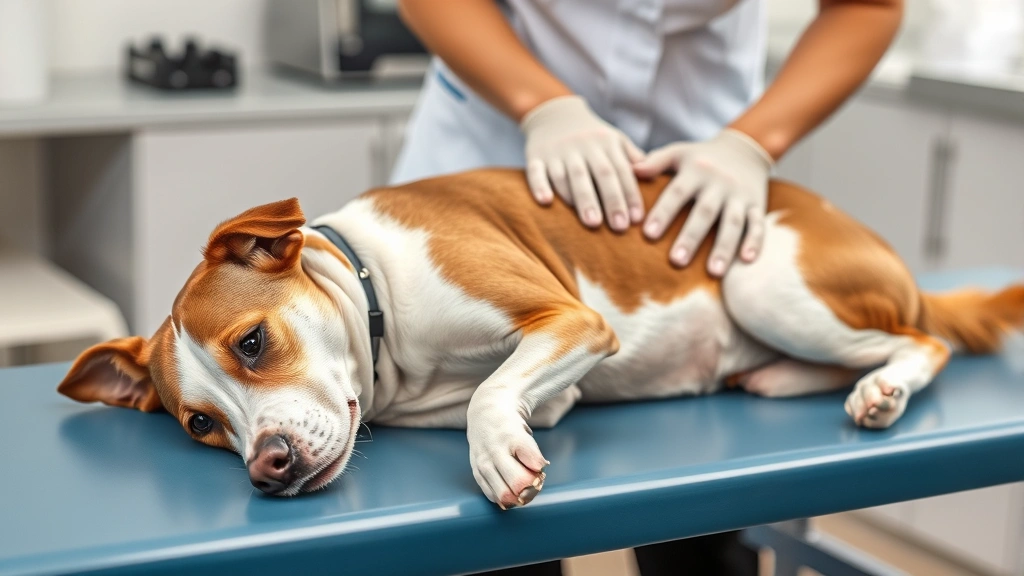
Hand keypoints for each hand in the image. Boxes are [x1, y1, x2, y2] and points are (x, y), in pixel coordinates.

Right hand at [521, 96, 644, 231]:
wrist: (554, 111)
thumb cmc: (591, 135)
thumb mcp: (614, 139)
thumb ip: (633, 158)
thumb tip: (656, 179)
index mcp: (605, 143)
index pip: (621, 171)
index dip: (630, 195)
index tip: (637, 220)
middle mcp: (582, 146)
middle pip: (598, 174)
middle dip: (610, 200)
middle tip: (618, 227)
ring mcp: (557, 151)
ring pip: (569, 175)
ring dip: (580, 199)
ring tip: (592, 223)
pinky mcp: (535, 155)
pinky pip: (536, 171)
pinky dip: (539, 186)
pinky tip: (546, 201)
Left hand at [634, 128, 773, 275]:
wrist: (746, 148)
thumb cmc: (701, 157)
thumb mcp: (679, 153)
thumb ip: (655, 162)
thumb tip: (629, 169)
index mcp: (696, 171)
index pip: (677, 193)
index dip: (663, 213)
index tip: (648, 234)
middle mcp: (719, 183)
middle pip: (705, 212)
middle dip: (691, 237)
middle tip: (676, 261)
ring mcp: (739, 195)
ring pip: (733, 222)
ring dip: (724, 247)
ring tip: (714, 272)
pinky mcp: (757, 205)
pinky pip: (758, 224)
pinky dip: (755, 242)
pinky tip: (746, 260)